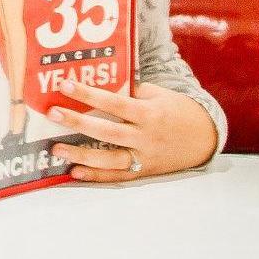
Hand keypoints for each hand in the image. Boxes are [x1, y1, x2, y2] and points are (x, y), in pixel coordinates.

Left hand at [47, 78, 217, 183]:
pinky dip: (96, 175)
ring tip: (56, 149)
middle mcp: (145, 137)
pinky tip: (75, 172)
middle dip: (78, 122)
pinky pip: (117, 176)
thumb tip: (104, 81)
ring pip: (109, 159)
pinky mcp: (143, 171)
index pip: (115, 103)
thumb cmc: (178, 110)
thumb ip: (133, 90)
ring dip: (81, 155)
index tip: (66, 85)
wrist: (204, 138)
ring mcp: (144, 157)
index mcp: (149, 113)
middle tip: (53, 114)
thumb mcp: (160, 94)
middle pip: (107, 131)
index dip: (90, 94)